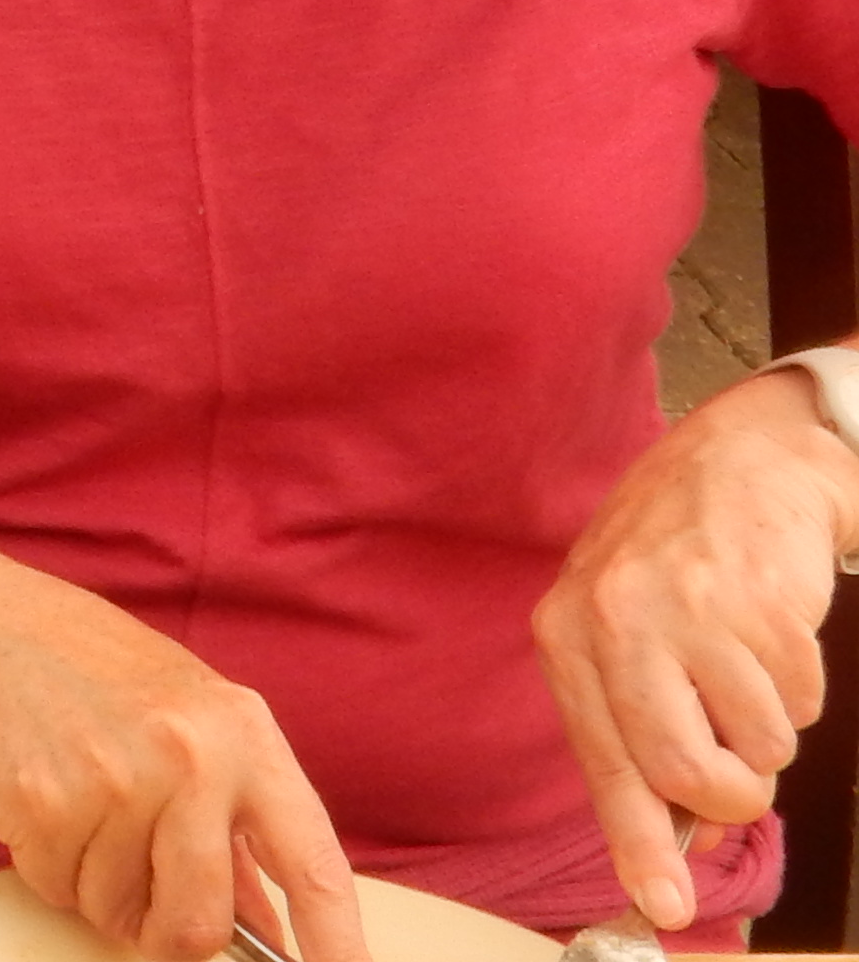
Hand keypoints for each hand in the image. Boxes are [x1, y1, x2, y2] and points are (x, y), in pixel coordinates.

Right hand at [0, 574, 367, 961]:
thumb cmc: (92, 667)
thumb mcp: (189, 720)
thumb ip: (237, 824)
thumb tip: (274, 938)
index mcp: (242, 734)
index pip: (313, 869)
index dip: (337, 946)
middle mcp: (186, 759)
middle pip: (199, 924)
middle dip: (171, 932)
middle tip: (144, 891)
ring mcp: (111, 782)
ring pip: (120, 915)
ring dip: (101, 889)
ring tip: (83, 808)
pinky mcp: (41, 803)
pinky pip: (61, 891)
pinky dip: (53, 868)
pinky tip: (46, 802)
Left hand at [535, 366, 858, 926]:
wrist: (739, 463)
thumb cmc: (676, 563)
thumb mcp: (629, 640)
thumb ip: (645, 739)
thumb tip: (683, 843)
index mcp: (568, 636)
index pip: (605, 764)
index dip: (637, 843)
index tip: (662, 905)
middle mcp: (613, 619)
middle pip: (683, 773)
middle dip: (732, 794)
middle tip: (743, 768)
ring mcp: (683, 608)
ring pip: (757, 744)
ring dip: (770, 727)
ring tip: (746, 661)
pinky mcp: (754, 600)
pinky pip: (798, 698)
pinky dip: (799, 683)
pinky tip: (773, 629)